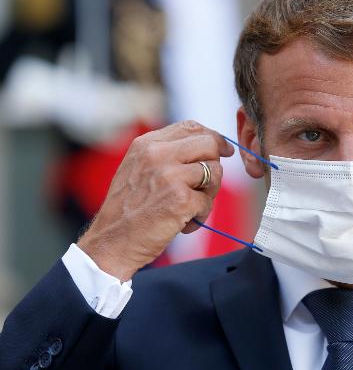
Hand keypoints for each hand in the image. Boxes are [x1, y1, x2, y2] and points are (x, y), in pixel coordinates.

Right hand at [77, 121, 233, 280]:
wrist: (111, 243)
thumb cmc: (128, 210)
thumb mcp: (138, 169)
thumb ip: (167, 154)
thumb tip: (209, 145)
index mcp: (146, 144)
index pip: (191, 127)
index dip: (213, 137)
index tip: (224, 150)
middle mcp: (157, 154)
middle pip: (210, 145)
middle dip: (214, 165)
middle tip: (205, 187)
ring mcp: (169, 175)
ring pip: (214, 173)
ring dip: (208, 194)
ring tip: (189, 208)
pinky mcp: (180, 199)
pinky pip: (208, 202)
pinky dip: (200, 216)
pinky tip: (182, 224)